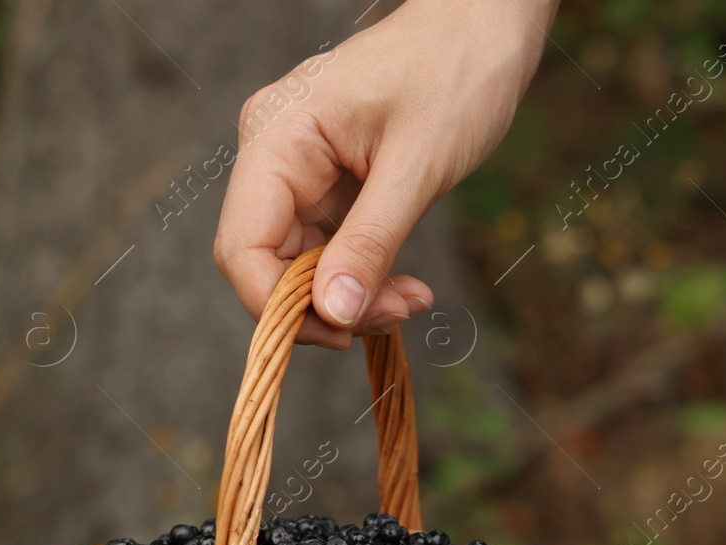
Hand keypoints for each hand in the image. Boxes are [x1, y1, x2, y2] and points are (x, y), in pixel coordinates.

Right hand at [214, 0, 556, 347]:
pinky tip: (405, 286)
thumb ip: (370, 243)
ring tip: (412, 299)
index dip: (277, 306)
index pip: (241, 247)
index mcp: (277, 136)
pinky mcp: (330, 184)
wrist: (483, 26)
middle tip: (399, 313)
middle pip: (267, 263)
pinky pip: (328, 248)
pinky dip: (362, 276)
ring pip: (300, 264)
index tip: (342, 333)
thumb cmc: (454, 75)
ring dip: (351, 297)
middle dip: (327, 305)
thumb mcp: (417, 168)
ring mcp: (300, 169)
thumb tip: (330, 313)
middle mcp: (274, 153)